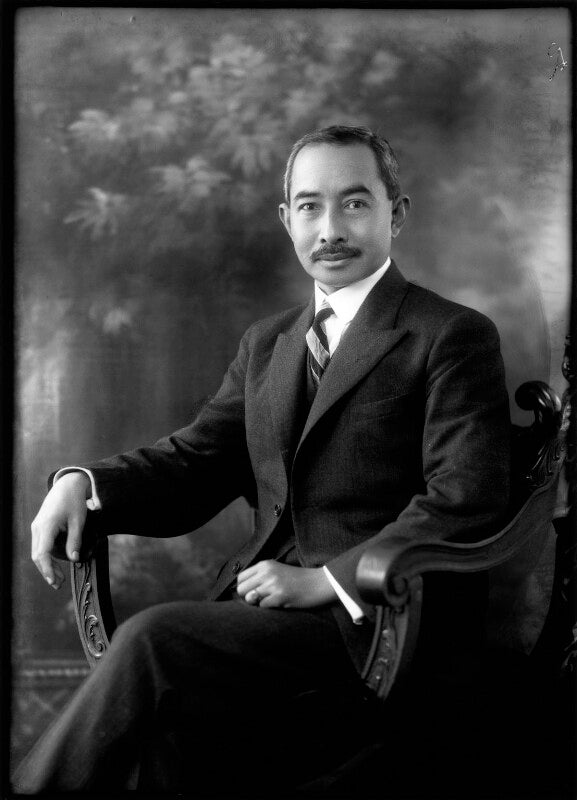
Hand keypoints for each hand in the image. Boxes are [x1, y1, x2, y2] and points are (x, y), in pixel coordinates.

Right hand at [30, 472, 90, 589]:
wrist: (67, 485)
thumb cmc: (74, 502)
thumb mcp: (79, 521)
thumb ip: (75, 540)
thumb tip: (74, 559)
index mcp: (47, 525)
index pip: (42, 553)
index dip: (47, 569)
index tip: (54, 581)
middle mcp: (38, 527)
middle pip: (38, 555)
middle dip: (47, 571)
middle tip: (59, 584)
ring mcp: (37, 527)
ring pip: (38, 551)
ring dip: (47, 564)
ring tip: (60, 577)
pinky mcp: (40, 527)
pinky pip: (41, 545)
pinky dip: (48, 555)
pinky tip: (58, 562)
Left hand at [236, 560, 336, 608]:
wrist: (318, 583)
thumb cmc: (297, 579)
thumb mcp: (276, 571)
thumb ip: (260, 577)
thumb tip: (243, 592)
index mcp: (265, 564)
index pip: (240, 577)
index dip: (244, 587)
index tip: (252, 591)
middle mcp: (267, 572)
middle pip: (241, 588)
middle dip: (247, 597)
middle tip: (260, 598)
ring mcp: (273, 584)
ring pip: (250, 598)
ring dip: (257, 603)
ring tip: (270, 600)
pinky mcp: (280, 596)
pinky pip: (262, 606)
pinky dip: (268, 607)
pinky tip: (279, 602)